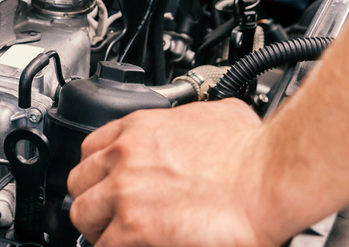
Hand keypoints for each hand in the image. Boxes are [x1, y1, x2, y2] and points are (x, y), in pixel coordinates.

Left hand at [67, 100, 284, 246]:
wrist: (269, 177)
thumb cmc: (254, 151)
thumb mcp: (216, 114)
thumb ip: (191, 121)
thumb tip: (201, 127)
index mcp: (138, 129)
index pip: (91, 149)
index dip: (98, 171)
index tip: (105, 184)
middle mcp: (124, 157)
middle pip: (79, 182)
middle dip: (92, 201)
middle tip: (107, 216)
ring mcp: (125, 191)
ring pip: (83, 215)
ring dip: (98, 228)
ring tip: (115, 236)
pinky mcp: (135, 226)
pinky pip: (105, 244)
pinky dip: (113, 246)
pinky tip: (132, 246)